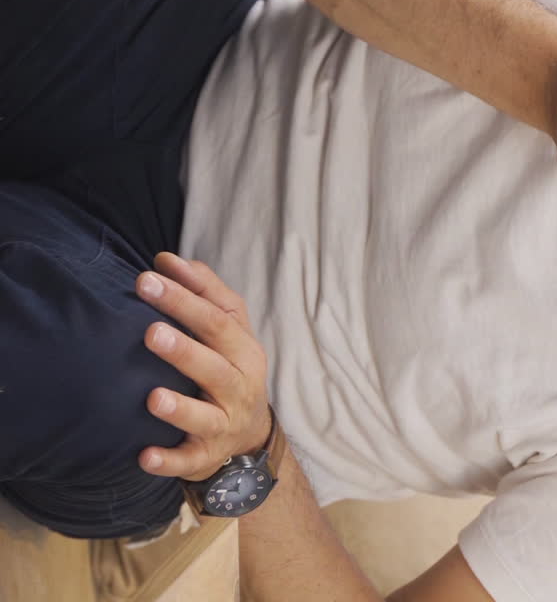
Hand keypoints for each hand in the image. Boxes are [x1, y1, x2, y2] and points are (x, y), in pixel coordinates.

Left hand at [134, 252, 271, 481]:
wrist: (248, 436)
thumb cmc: (230, 369)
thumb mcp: (230, 331)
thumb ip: (205, 293)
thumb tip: (169, 259)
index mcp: (243, 350)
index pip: (217, 320)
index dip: (185, 299)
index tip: (149, 278)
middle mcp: (238, 386)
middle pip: (214, 366)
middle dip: (184, 350)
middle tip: (150, 332)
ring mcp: (224, 423)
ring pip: (205, 416)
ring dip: (180, 408)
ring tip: (153, 397)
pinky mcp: (206, 455)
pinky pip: (188, 461)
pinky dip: (168, 461)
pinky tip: (145, 456)